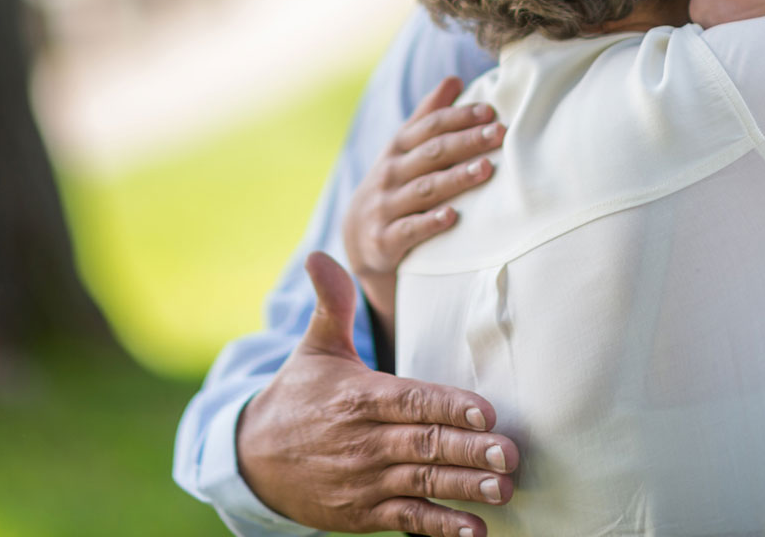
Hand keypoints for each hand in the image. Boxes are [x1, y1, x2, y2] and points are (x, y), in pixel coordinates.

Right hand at [237, 252, 517, 535]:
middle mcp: (365, 441)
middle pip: (425, 444)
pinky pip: (407, 521)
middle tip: (511, 453)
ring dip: (464, 487)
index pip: (412, 400)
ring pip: (423, 483)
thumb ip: (333, 304)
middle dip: (470, 450)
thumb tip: (318, 255)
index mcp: (360, 398)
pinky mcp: (363, 514)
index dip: (450, 406)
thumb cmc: (298, 396)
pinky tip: (473, 532)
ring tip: (503, 488)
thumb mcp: (316, 349)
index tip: (486, 412)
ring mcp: (365, 481)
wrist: (253, 459)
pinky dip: (440, 527)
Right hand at [344, 77, 504, 339]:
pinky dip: (429, 223)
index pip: (430, 125)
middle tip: (499, 133)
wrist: (358, 238)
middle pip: (433, 153)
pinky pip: (409, 229)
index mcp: (398, 148)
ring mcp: (386, 205)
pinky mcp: (385, 239)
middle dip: (467, 141)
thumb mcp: (404, 149)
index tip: (491, 111)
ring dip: (456, 179)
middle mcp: (391, 173)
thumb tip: (454, 79)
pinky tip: (452, 217)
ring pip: (425, 189)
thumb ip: (428, 116)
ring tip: (486, 169)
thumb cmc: (394, 185)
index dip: (459, 116)